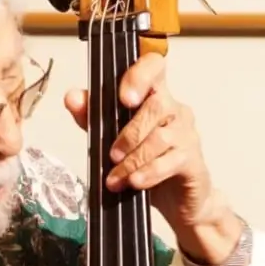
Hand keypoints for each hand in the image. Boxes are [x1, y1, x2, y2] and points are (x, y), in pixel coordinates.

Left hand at [63, 53, 242, 265]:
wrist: (176, 199)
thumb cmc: (146, 162)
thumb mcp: (112, 137)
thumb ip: (92, 117)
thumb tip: (72, 97)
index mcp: (154, 95)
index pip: (154, 66)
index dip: (140, 75)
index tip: (124, 98)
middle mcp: (174, 109)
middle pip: (156, 105)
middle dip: (129, 133)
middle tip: (111, 155)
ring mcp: (186, 133)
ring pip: (161, 137)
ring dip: (133, 159)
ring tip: (116, 177)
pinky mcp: (192, 159)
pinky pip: (170, 161)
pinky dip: (148, 173)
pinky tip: (135, 182)